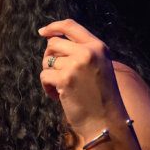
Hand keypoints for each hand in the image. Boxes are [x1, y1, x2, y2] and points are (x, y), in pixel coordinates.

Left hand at [38, 19, 127, 138]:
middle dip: (49, 58)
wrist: (107, 122)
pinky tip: (58, 97)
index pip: (71, 26)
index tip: (42, 31)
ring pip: (47, 62)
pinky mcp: (65, 79)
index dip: (54, 27)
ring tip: (61, 90)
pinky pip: (44, 75)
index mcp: (98, 47)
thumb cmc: (101, 99)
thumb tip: (52, 44)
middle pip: (54, 43)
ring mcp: (76, 64)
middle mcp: (88, 52)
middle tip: (54, 74)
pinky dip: (47, 88)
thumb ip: (83, 53)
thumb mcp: (100, 68)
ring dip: (50, 76)